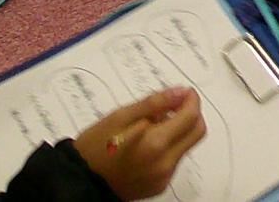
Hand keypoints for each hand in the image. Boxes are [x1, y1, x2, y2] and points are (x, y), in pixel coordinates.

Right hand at [74, 88, 204, 200]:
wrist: (80, 182)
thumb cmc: (94, 147)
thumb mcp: (120, 117)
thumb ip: (154, 103)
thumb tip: (180, 92)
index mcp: (155, 144)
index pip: (191, 116)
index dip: (191, 100)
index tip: (183, 92)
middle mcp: (165, 164)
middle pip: (197, 132)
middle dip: (191, 114)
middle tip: (173, 106)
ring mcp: (164, 177)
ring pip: (186, 146)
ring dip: (179, 130)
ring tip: (152, 125)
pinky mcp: (159, 186)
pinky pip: (174, 160)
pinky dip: (169, 146)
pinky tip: (147, 143)